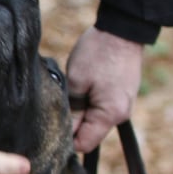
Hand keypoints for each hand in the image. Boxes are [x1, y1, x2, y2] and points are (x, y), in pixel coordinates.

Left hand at [65, 26, 143, 152]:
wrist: (122, 30)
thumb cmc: (98, 53)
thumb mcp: (76, 81)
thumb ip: (70, 109)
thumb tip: (63, 129)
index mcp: (110, 115)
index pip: (84, 143)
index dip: (65, 140)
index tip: (50, 126)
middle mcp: (120, 115)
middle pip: (89, 132)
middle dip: (72, 124)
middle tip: (55, 107)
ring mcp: (123, 105)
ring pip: (94, 119)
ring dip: (79, 111)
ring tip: (70, 92)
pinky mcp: (121, 95)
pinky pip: (101, 107)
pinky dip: (88, 102)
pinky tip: (80, 87)